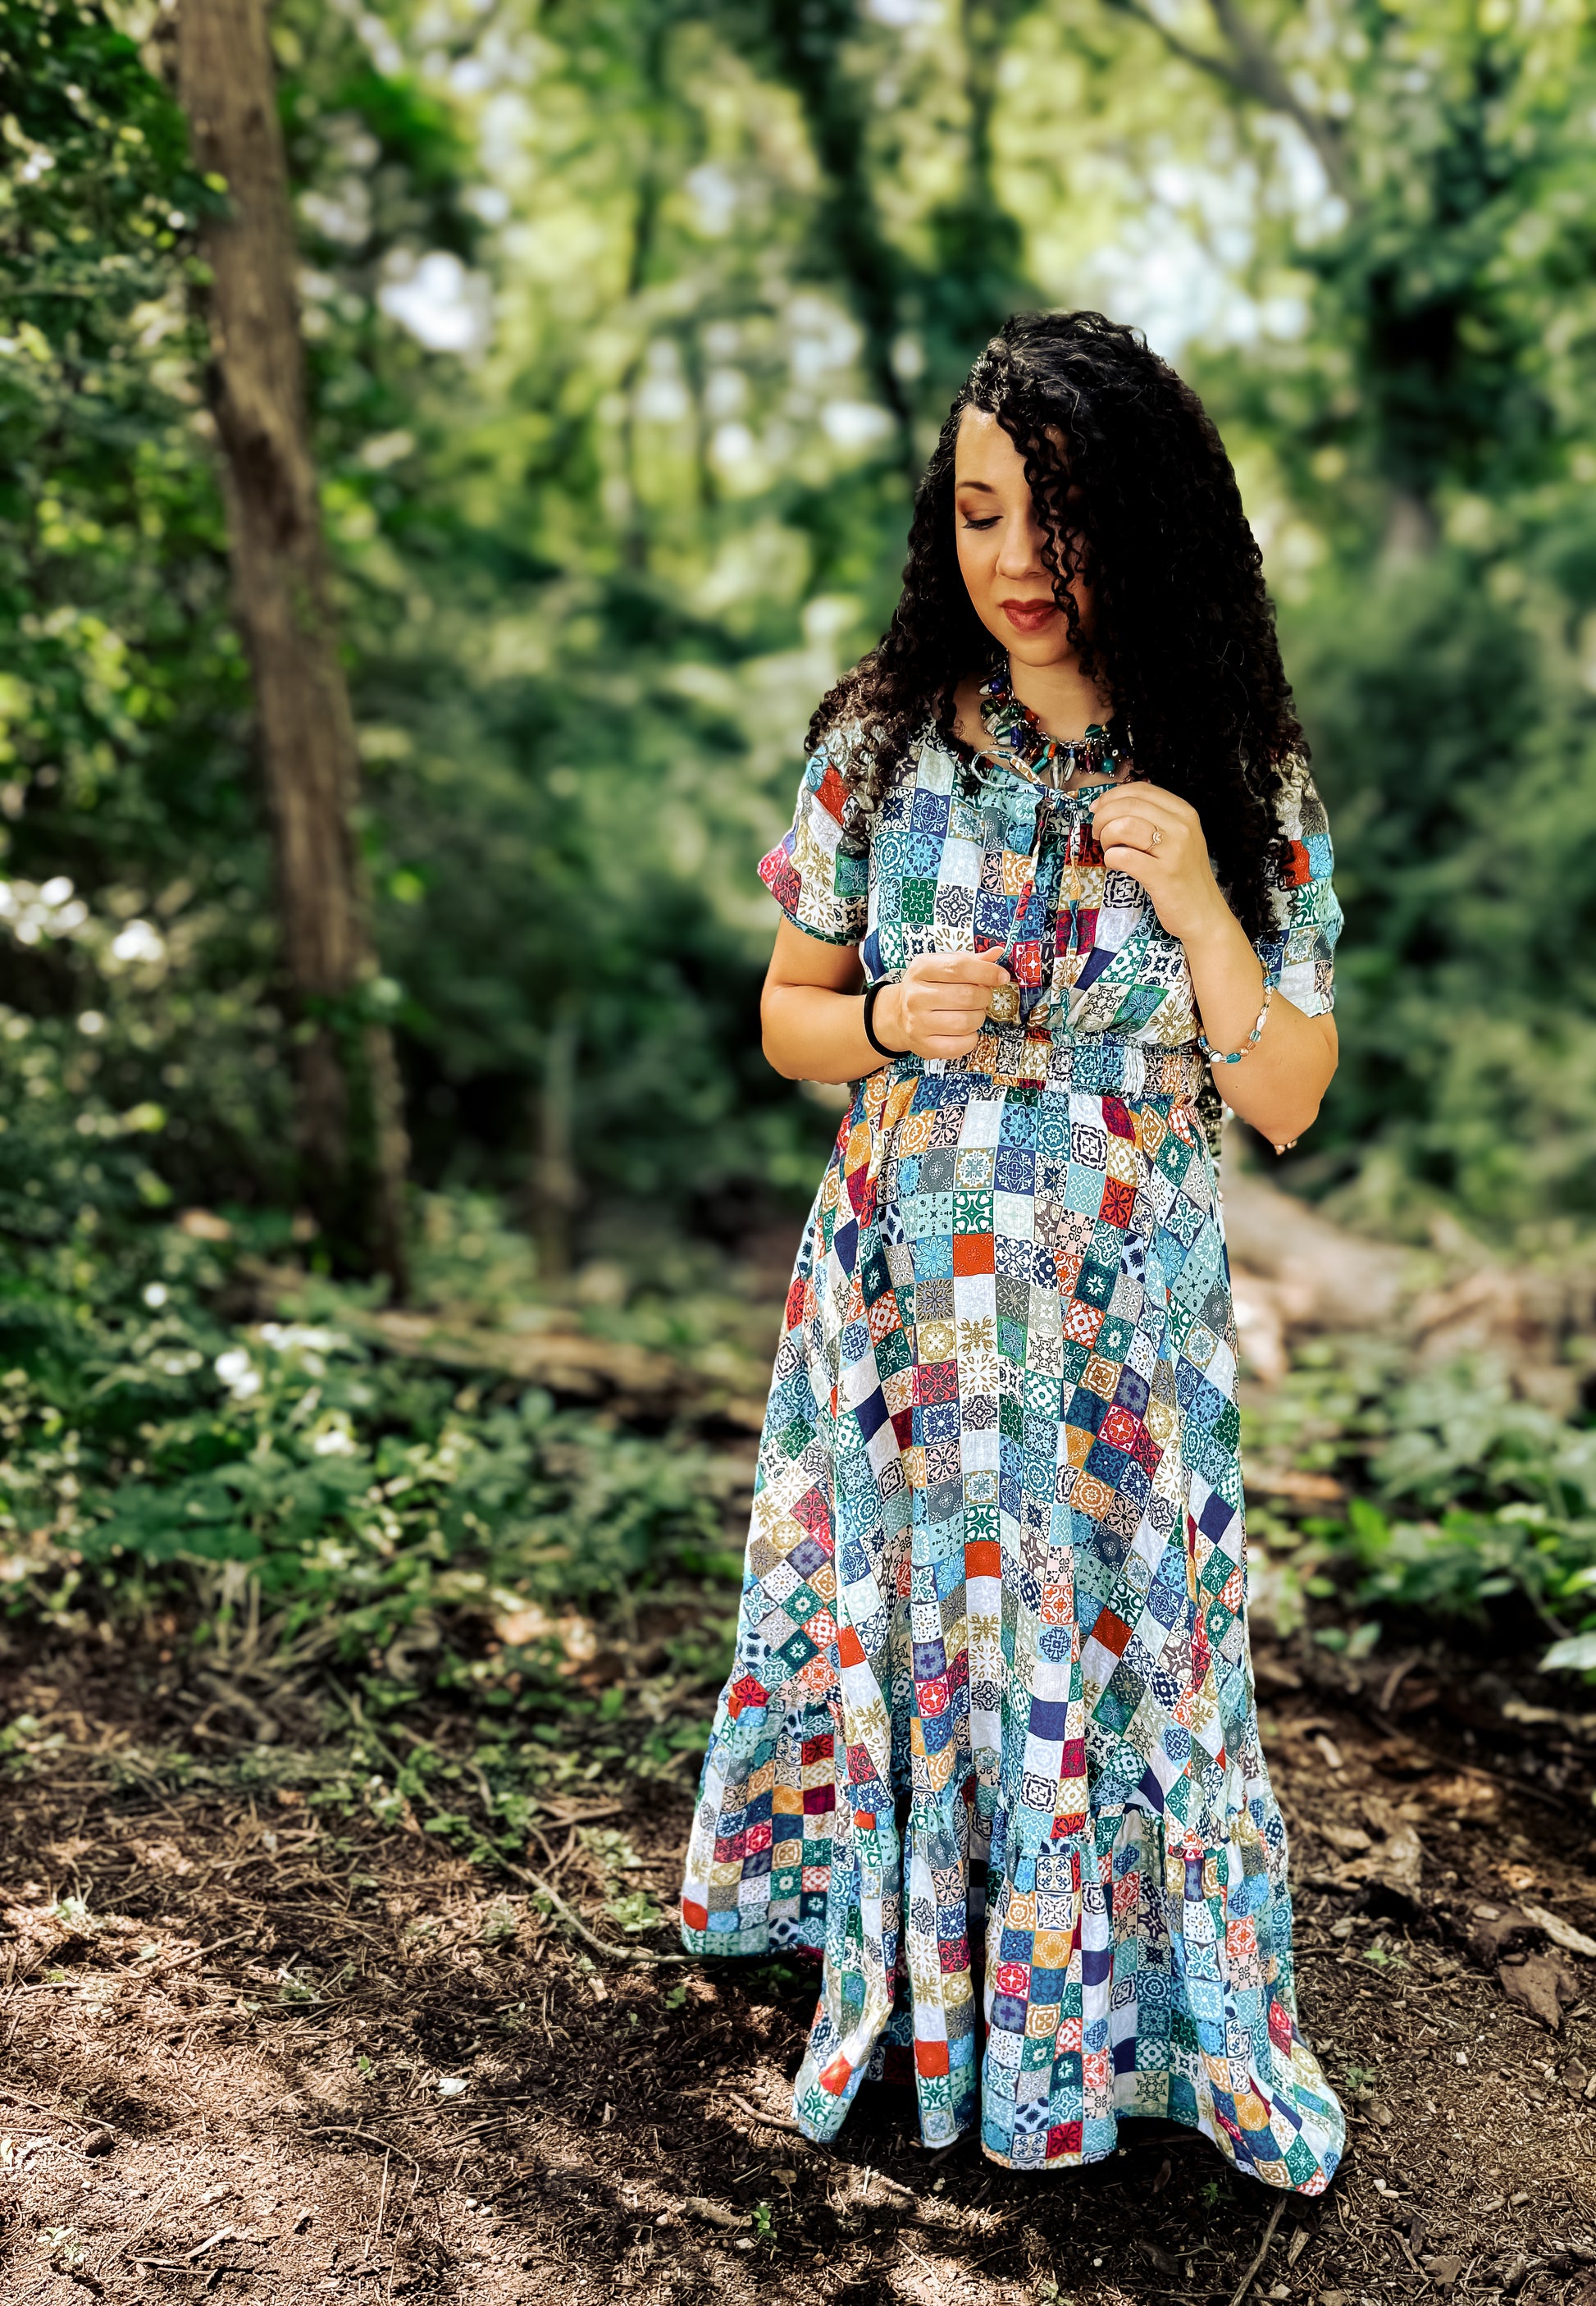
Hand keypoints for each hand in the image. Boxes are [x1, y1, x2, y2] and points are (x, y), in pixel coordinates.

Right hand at [875, 950, 1011, 1059]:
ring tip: (971, 1013)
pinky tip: (964, 1031)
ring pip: (967, 1022)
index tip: (1001, 976)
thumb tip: (997, 953)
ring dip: (978, 1017)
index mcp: (921, 969)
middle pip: (967, 996)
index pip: (958, 967)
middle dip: (984, 996)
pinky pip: (962, 1045)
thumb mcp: (942, 967)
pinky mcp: (924, 1046)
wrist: (898, 1016)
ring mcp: (917, 1023)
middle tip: (981, 997)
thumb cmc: (928, 988)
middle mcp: (916, 996)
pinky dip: (971, 1038)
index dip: (986, 972)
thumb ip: (970, 961)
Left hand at [1088, 782, 1230, 947]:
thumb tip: (1111, 805)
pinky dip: (1111, 859)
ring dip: (1106, 836)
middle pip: (1129, 805)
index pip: (1141, 789)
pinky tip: (1115, 865)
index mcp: (1184, 813)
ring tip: (1108, 849)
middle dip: (1103, 816)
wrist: (1204, 915)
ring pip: (1124, 826)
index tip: (1098, 808)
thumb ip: (1154, 820)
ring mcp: (1174, 850)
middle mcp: (1182, 827)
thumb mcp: (1178, 839)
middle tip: (1099, 833)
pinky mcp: (1162, 875)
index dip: (1112, 796)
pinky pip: (1123, 856)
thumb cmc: (1184, 877)